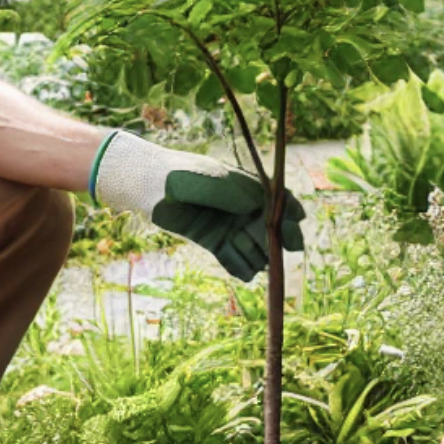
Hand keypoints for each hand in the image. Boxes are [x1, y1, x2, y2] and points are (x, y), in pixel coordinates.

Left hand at [90, 130, 305, 283]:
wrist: (149, 186)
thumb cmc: (181, 175)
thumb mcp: (208, 180)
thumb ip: (232, 195)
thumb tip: (258, 209)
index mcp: (249, 188)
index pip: (280, 204)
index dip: (291, 219)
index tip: (294, 234)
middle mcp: (244, 210)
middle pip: (272, 232)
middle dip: (273, 243)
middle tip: (263, 247)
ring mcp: (230, 227)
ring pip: (256, 250)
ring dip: (253, 255)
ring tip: (234, 245)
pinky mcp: (214, 242)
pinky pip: (235, 262)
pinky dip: (239, 267)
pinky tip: (238, 267)